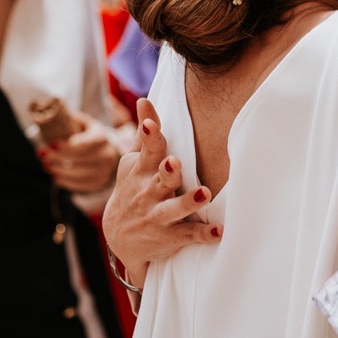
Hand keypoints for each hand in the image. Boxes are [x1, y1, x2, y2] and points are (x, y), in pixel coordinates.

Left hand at [41, 113, 121, 192]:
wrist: (107, 152)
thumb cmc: (89, 136)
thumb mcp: (83, 123)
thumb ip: (69, 120)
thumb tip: (49, 117)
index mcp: (102, 137)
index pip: (85, 143)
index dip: (67, 145)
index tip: (50, 143)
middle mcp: (106, 155)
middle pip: (80, 159)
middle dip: (58, 157)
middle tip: (42, 154)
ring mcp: (104, 171)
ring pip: (80, 175)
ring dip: (59, 171)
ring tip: (46, 165)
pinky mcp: (99, 183)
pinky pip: (81, 186)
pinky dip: (66, 182)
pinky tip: (55, 176)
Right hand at [101, 98, 219, 285]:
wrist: (118, 236)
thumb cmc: (134, 188)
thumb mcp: (134, 161)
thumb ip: (145, 134)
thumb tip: (144, 100)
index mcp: (141, 170)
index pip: (148, 151)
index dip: (150, 137)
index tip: (151, 125)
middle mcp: (148, 192)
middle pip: (159, 179)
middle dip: (167, 171)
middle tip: (175, 162)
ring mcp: (157, 216)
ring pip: (173, 209)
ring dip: (187, 202)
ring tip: (204, 194)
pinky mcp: (169, 237)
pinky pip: (187, 235)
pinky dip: (203, 235)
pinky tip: (218, 232)